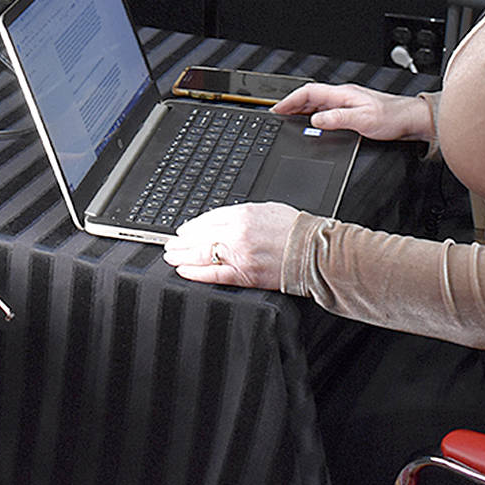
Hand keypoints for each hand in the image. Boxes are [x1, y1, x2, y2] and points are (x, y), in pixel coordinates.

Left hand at [162, 202, 300, 288]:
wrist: (314, 252)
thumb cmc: (295, 230)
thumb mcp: (266, 210)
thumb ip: (241, 214)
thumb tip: (219, 220)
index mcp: (243, 214)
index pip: (207, 219)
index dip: (192, 226)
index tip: (184, 230)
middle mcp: (237, 233)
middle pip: (199, 236)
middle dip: (181, 241)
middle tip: (170, 243)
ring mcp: (239, 255)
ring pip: (201, 255)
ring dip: (182, 256)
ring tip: (171, 256)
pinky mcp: (244, 275)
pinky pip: (213, 274)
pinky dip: (196, 273)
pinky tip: (184, 271)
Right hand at [271, 82, 432, 141]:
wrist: (411, 120)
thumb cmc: (393, 117)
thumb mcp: (363, 119)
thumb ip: (338, 119)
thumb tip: (315, 120)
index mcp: (343, 94)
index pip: (309, 92)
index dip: (290, 100)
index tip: (277, 109)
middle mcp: (344, 96)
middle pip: (310, 97)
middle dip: (291, 106)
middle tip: (278, 117)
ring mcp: (347, 103)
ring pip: (317, 105)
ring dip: (301, 112)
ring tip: (289, 122)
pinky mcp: (352, 112)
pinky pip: (326, 112)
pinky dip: (313, 118)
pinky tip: (312, 126)